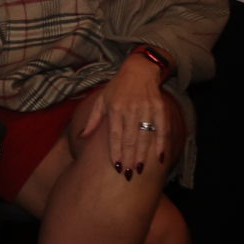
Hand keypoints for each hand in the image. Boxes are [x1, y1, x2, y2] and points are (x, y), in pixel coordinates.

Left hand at [75, 57, 171, 178]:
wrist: (140, 70)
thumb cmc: (117, 87)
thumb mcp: (102, 100)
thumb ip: (93, 119)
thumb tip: (81, 137)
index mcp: (115, 108)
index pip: (115, 134)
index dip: (116, 151)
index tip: (116, 166)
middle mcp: (131, 109)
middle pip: (130, 138)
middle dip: (129, 157)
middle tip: (128, 174)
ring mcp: (147, 109)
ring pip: (145, 136)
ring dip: (143, 154)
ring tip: (139, 169)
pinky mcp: (160, 108)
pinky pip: (162, 129)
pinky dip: (161, 143)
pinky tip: (160, 157)